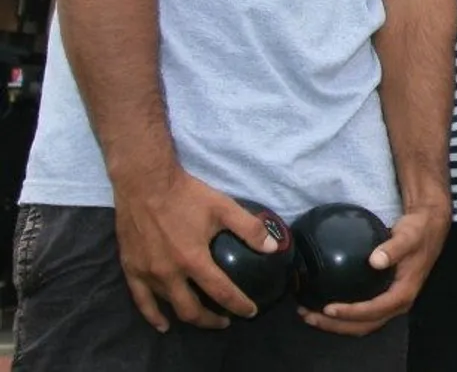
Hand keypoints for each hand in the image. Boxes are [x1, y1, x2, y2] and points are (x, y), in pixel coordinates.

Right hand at [111, 169, 281, 330]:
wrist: (144, 183)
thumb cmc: (186, 195)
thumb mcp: (224, 208)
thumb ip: (250, 229)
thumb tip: (273, 248)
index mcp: (193, 260)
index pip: (221, 292)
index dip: (239, 305)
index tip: (250, 312)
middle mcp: (168, 273)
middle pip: (192, 310)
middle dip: (212, 320)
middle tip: (226, 321)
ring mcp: (147, 273)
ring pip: (168, 306)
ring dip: (187, 316)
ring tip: (202, 318)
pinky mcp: (130, 268)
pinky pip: (141, 300)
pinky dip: (152, 316)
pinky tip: (163, 324)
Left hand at [300, 200, 449, 335]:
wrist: (429, 227)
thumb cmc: (419, 232)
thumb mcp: (409, 236)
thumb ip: (394, 248)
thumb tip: (375, 260)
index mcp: (404, 293)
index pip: (375, 311)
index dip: (351, 313)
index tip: (328, 308)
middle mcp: (398, 303)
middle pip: (365, 325)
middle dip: (335, 325)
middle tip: (309, 315)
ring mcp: (391, 302)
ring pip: (362, 324)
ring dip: (336, 324)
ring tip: (309, 314)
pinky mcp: (384, 296)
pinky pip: (362, 315)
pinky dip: (343, 316)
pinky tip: (324, 306)